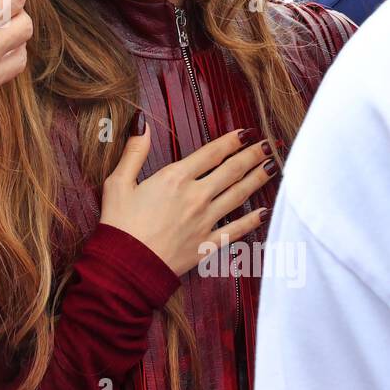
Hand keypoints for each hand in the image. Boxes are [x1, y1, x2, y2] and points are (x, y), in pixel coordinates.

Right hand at [101, 125, 274, 276]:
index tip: (246, 133)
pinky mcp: (207, 244)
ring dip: (257, 180)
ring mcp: (205, 221)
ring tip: (272, 167)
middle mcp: (196, 196)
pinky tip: (264, 213)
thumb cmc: (119, 224)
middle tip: (267, 146)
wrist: (125, 266)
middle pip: (231, 171)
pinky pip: (236, 231)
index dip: (231, 141)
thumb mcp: (118, 182)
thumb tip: (141, 123)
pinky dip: (252, 221)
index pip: (211, 153)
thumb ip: (134, 151)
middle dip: (251, 156)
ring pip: (238, 196)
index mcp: (175, 178)